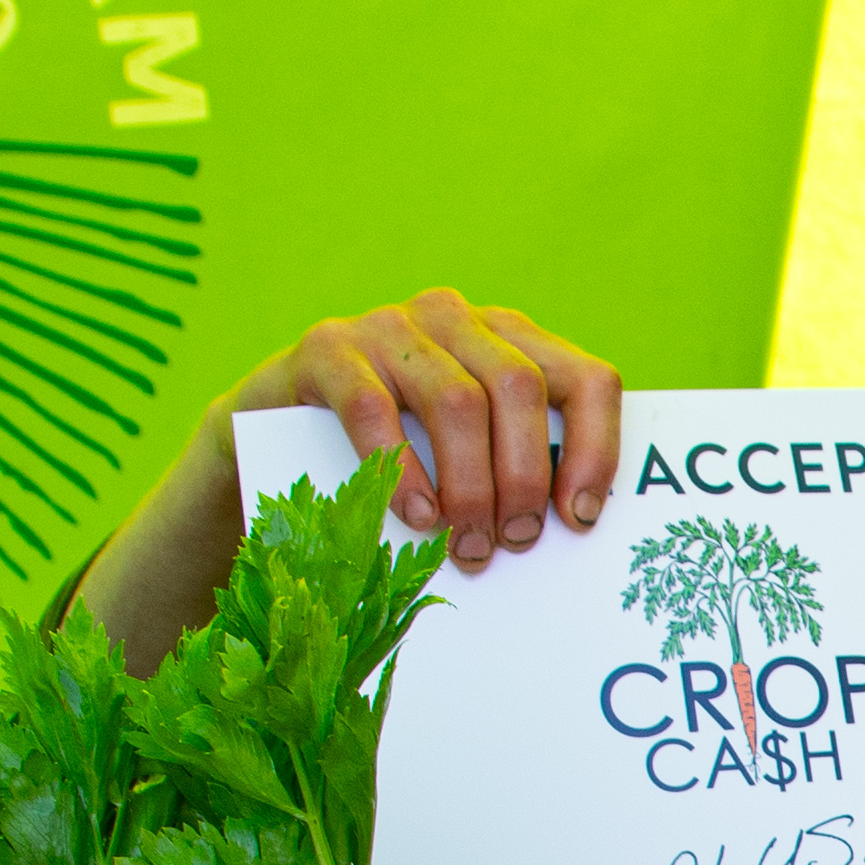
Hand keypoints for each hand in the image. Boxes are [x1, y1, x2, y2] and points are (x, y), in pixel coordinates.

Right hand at [74, 293, 626, 667]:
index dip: (593, 449)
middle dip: (523, 477)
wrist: (270, 438)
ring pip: (455, 400)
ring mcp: (389, 326)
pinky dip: (402, 470)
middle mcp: (455, 318)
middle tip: (512, 542)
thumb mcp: (464, 456)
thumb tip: (575, 532)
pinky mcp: (325, 348)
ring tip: (467, 546)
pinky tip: (415, 518)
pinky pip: (373, 407)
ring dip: (469, 485)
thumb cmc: (394, 460)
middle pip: (519, 389)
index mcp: (508, 339)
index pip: (585, 379)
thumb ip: (515, 470)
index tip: (580, 519)